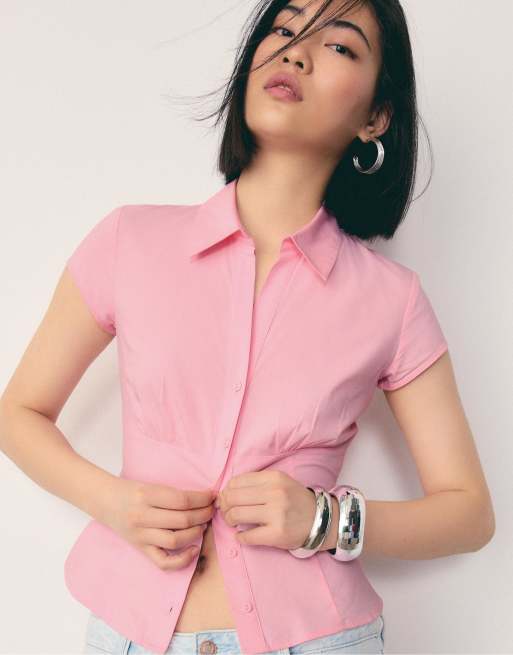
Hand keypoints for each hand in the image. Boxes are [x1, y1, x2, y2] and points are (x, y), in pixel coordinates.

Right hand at [100, 477, 216, 569]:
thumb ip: (172, 493)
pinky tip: (194, 549)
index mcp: (146, 495)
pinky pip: (163, 562)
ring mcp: (141, 535)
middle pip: (182, 519)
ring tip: (204, 524)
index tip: (212, 496)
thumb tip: (203, 498)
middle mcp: (142, 516)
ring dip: (196, 532)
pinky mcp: (140, 549)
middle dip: (204, 514)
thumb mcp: (150, 484)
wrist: (105, 501)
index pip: (182, 499)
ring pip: (176, 539)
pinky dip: (181, 560)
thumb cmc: (131, 490)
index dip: (202, 498)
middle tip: (212, 509)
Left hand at [215, 470, 317, 549]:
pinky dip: (240, 537)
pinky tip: (241, 535)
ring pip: (236, 515)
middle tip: (227, 512)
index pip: (236, 481)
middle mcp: (275, 493)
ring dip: (229, 520)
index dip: (227, 491)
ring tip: (233, 522)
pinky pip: (247, 536)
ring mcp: (276, 514)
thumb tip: (225, 492)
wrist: (321, 519)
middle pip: (233, 498)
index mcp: (273, 478)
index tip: (227, 498)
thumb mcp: (279, 482)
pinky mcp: (277, 534)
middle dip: (224, 506)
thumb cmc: (295, 500)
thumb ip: (255, 483)